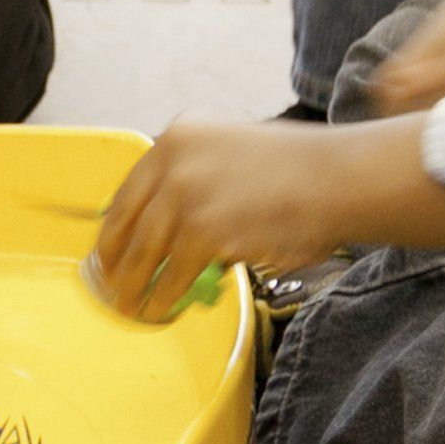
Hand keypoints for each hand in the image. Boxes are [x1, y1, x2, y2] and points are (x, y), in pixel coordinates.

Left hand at [87, 118, 430, 322]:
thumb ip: (198, 177)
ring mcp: (187, 196)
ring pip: (147, 251)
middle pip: (131, 221)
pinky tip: (161, 307)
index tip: (107, 247)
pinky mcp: (204, 232)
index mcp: (180, 135)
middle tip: (110, 282)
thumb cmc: (299, 171)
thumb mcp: (233, 151)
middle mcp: (175, 161)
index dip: (115, 224)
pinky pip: (174, 273)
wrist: (337, 179)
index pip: (131, 187)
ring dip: (135, 283)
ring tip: (130, 304)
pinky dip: (164, 295)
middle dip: (116, 258)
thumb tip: (169, 224)